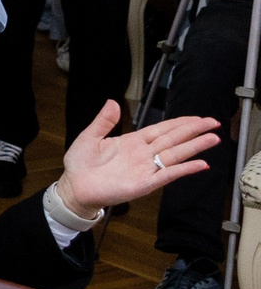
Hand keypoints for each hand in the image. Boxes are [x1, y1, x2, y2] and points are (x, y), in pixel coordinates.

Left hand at [57, 101, 219, 213]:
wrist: (74, 186)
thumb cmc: (80, 163)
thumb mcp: (90, 136)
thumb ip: (103, 121)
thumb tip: (113, 101)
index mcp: (132, 141)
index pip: (162, 129)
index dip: (179, 123)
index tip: (197, 117)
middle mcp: (143, 154)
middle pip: (173, 139)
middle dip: (194, 131)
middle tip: (213, 123)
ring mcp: (146, 168)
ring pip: (175, 155)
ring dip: (194, 147)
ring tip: (213, 139)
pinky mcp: (144, 184)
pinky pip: (167, 175)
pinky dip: (184, 170)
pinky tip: (200, 164)